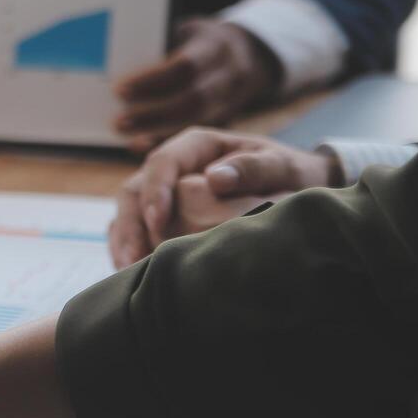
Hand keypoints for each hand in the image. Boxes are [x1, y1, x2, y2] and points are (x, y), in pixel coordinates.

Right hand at [109, 127, 341, 266]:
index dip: (155, 191)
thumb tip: (214, 178)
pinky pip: (133, 229)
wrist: (293, 188)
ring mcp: (163, 191)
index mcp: (196, 146)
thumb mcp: (281, 166)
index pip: (162, 163)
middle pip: (134, 190)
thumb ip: (252, 168)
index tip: (159, 221)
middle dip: (131, 224)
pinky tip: (132, 271)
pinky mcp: (161, 214)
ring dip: (124, 240)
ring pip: (128, 211)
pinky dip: (128, 248)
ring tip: (127, 270)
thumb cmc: (288, 174)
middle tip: (133, 258)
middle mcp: (173, 166)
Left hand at [114, 18, 280, 152]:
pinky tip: (139, 144)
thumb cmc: (200, 40)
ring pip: (196, 123)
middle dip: (152, 115)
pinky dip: (165, 141)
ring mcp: (232, 102)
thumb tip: (113, 64)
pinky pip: (196, 137)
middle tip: (117, 122)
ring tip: (123, 132)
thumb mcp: (184, 30)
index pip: (185, 67)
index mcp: (217, 47)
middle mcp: (229, 76)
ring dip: (156, 132)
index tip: (119, 90)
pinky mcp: (227, 120)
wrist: (246, 51)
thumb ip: (160, 44)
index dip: (151, 80)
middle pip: (192, 102)